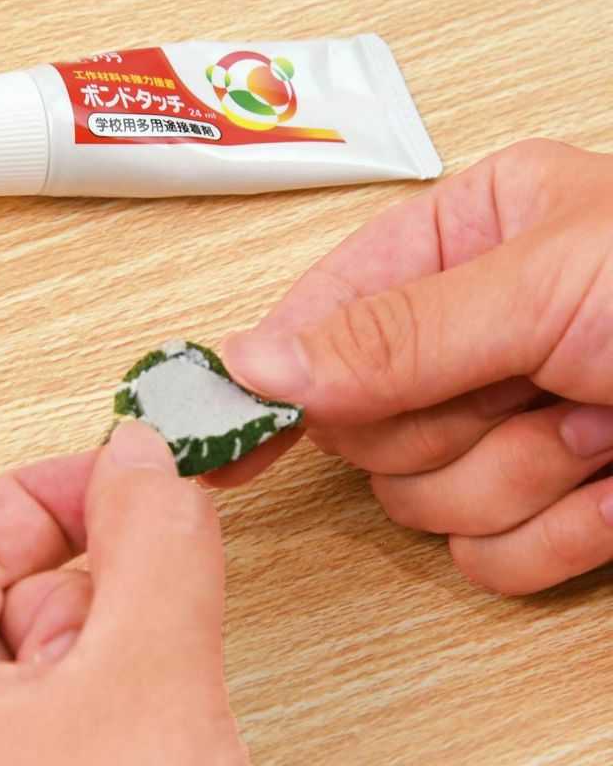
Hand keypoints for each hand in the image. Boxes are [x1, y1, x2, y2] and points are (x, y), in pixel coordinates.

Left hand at [0, 422, 246, 765]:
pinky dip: (120, 702)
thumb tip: (147, 460)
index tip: (115, 483)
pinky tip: (152, 736)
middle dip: (94, 588)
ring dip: (115, 653)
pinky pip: (65, 718)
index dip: (36, 500)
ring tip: (156, 703)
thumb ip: (152, 549)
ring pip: (45, 663)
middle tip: (157, 590)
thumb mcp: (143, 686)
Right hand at [213, 139, 612, 595]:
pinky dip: (553, 537)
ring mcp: (487, 427)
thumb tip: (258, 362)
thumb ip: (395, 330)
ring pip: (416, 503)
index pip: (317, 318)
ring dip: (515, 481)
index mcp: (453, 247)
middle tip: (533, 390)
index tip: (229, 418)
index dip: (277, 370)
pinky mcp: (528, 508)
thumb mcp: (551, 286)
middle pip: (358, 425)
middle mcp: (460, 336)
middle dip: (448, 427)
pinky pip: (479, 558)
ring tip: (598, 429)